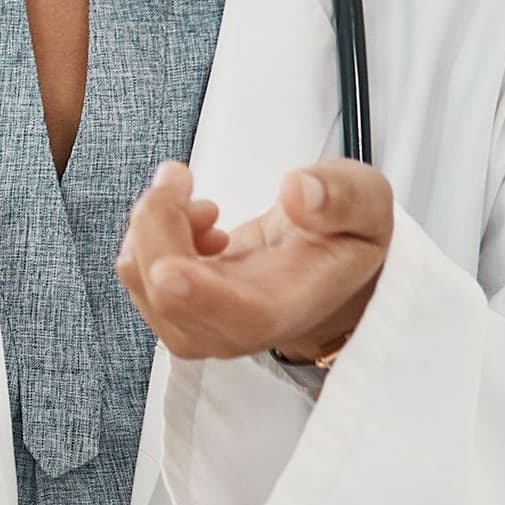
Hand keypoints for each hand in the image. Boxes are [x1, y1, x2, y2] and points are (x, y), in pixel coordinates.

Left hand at [116, 157, 391, 363]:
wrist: (325, 258)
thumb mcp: (367, 203)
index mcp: (292, 307)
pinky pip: (138, 267)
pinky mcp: (176, 305)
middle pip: (170, 297)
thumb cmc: (346, 232)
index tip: (170, 269)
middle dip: (159, 224)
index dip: (201, 296)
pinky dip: (150, 229)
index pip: (243, 319)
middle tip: (180, 176)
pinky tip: (194, 219)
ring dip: (153, 221)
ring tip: (198, 198)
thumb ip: (341, 197)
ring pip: (142, 278)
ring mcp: (202, 322)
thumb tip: (298, 191)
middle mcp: (239, 328)